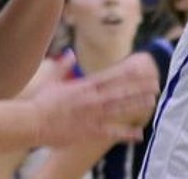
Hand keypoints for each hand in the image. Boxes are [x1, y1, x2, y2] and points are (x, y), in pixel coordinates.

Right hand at [31, 51, 159, 146]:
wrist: (31, 122)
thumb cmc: (40, 102)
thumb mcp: (53, 80)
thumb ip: (63, 65)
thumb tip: (69, 53)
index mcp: (85, 86)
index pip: (111, 77)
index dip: (128, 73)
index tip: (142, 68)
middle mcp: (92, 99)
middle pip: (120, 91)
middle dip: (139, 87)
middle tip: (156, 84)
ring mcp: (92, 115)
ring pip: (120, 108)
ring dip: (136, 104)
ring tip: (152, 101)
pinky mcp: (89, 131)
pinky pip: (111, 132)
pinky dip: (126, 133)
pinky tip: (139, 134)